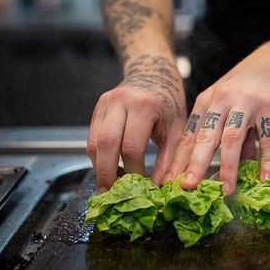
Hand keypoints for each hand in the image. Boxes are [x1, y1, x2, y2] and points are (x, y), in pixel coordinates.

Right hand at [88, 54, 185, 190]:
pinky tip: (108, 169)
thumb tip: (161, 188)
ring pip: (93, 143)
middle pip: (106, 145)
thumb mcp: (177, 129)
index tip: (140, 187)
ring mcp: (105, 104)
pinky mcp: (97, 109)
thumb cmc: (169, 102)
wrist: (153, 74)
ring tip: (109, 186)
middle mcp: (119, 102)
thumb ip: (171, 159)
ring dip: (99, 168)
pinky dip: (98, 157)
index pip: (131, 147)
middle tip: (112, 195)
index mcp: (143, 105)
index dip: (134, 171)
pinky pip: (92, 138)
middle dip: (107, 174)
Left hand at [162, 47, 269, 193]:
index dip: (178, 160)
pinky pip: (268, 137)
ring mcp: (246, 102)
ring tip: (226, 191)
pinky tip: (265, 179)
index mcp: (206, 102)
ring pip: (233, 138)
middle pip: (206, 137)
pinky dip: (267, 160)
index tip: (169, 182)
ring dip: (228, 166)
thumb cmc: (248, 85)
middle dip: (195, 164)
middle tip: (187, 187)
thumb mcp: (228, 105)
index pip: (189, 135)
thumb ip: (226, 136)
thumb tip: (229, 169)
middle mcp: (222, 100)